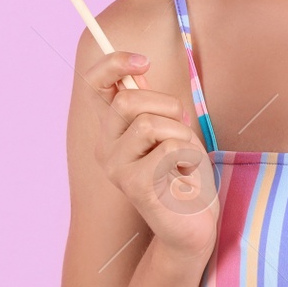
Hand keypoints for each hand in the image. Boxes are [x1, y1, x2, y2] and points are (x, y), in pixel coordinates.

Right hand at [85, 51, 219, 263]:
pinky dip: (188, 158)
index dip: (113, 64)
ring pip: (150, 123)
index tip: (143, 60)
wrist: (193, 225)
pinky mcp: (134, 186)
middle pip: (126, 100)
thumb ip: (153, 106)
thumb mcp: (170, 131)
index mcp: (113, 131)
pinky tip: (183, 178)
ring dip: (181, 135)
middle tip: (182, 127)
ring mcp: (117, 169)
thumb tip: (138, 69)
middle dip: (167, 105)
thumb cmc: (183, 175)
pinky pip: (169, 150)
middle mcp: (106, 148)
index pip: (95, 86)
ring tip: (184, 159)